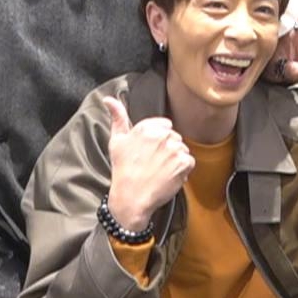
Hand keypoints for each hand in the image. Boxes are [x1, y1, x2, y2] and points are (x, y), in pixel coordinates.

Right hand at [103, 96, 192, 233]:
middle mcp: (161, 135)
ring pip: (182, 149)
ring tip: (161, 171)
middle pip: (174, 137)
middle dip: (167, 149)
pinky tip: (169, 176)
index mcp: (146, 127)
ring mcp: (174, 148)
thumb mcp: (116, 141)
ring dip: (175, 159)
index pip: (165, 125)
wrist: (131, 198)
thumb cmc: (122, 170)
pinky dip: (183, 170)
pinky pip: (189, 161)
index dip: (159, 140)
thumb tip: (108, 99)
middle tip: (154, 164)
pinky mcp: (183, 162)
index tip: (150, 152)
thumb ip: (117, 117)